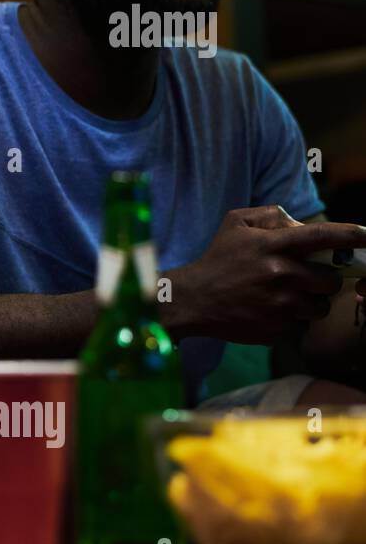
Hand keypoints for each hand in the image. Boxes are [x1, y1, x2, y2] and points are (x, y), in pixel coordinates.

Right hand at [165, 205, 365, 344]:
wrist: (194, 300)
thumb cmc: (218, 258)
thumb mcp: (236, 223)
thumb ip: (273, 215)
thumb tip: (303, 225)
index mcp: (273, 245)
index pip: (324, 236)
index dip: (353, 234)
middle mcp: (281, 274)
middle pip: (331, 279)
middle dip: (324, 278)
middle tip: (306, 277)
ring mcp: (281, 305)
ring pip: (320, 305)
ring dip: (310, 300)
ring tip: (286, 296)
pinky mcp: (278, 328)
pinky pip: (303, 324)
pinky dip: (294, 318)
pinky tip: (272, 310)